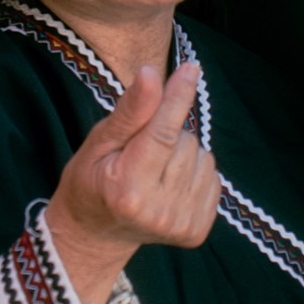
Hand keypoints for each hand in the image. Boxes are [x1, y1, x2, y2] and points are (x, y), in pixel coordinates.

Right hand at [49, 62, 219, 303]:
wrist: (95, 235)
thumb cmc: (91, 182)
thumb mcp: (98, 143)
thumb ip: (130, 111)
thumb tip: (152, 73)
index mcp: (128, 188)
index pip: (163, 133)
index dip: (178, 97)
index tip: (191, 68)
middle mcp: (158, 211)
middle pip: (185, 142)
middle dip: (169, 134)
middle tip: (141, 153)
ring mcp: (181, 225)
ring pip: (203, 157)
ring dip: (183, 154)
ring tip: (155, 170)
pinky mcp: (197, 231)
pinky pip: (213, 178)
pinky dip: (194, 172)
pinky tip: (170, 185)